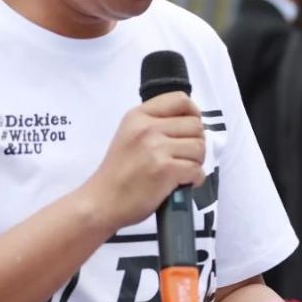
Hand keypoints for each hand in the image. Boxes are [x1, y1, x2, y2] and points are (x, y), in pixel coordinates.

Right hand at [84, 92, 205, 230]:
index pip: (181, 100)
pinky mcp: (165, 170)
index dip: (193, 114)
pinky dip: (195, 179)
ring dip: (196, 162)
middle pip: (195, 125)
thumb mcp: (129, 135)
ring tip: (182, 171)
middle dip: (196, 143)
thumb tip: (191, 124)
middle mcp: (147, 128)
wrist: (102, 202)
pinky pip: (197, 170)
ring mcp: (156, 148)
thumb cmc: (117, 173)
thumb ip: (155, 124)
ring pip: (199, 147)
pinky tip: (182, 183)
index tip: (189, 131)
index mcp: (138, 116)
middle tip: (184, 157)